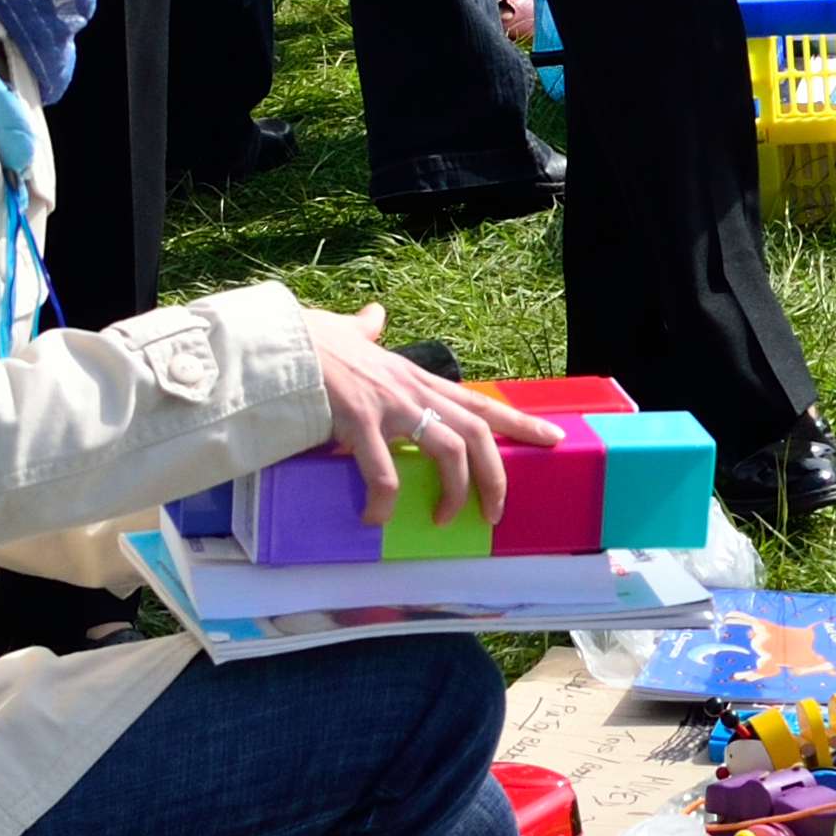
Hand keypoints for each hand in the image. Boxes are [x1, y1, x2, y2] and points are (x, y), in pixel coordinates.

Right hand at [299, 300, 562, 530]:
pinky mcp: (360, 421)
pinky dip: (383, 500)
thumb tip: (373, 315)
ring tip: (444, 519)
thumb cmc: (313, 340)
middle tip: (495, 512)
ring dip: (453, 490)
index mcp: (418, 379)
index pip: (483, 402)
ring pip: (448, 449)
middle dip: (495, 475)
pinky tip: (374, 517)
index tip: (554, 440)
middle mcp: (414, 390)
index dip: (521, 423)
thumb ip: (368, 330)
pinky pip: (383, 472)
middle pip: (477, 431)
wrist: (281, 342)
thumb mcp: (353, 335)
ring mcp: (390, 405)